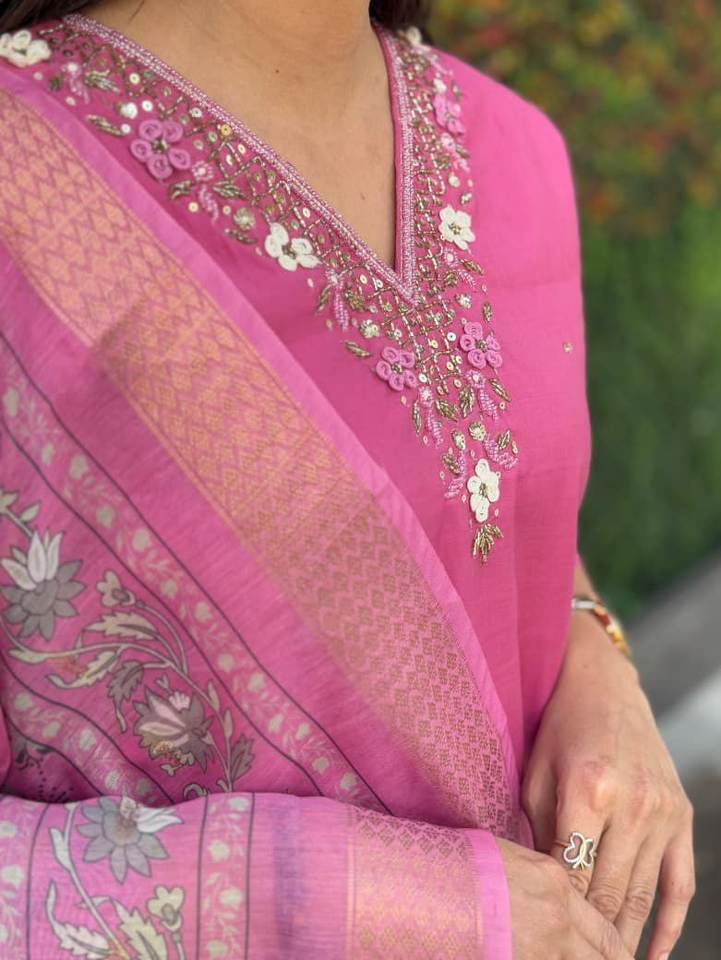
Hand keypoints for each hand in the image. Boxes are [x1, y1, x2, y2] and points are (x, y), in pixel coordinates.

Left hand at [522, 615, 694, 959]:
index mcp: (590, 790)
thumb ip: (539, 833)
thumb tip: (542, 891)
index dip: (561, 911)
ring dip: (626, 937)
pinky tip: (655, 954)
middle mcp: (634, 803)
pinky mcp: (683, 815)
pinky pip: (681, 884)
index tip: (547, 934)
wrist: (604, 685)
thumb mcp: (534, 775)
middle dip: (592, 935)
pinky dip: (670, 924)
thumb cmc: (558, 729)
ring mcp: (665, 811)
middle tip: (574, 958)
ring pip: (644, 894)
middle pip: (611, 891)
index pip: (574, 874)